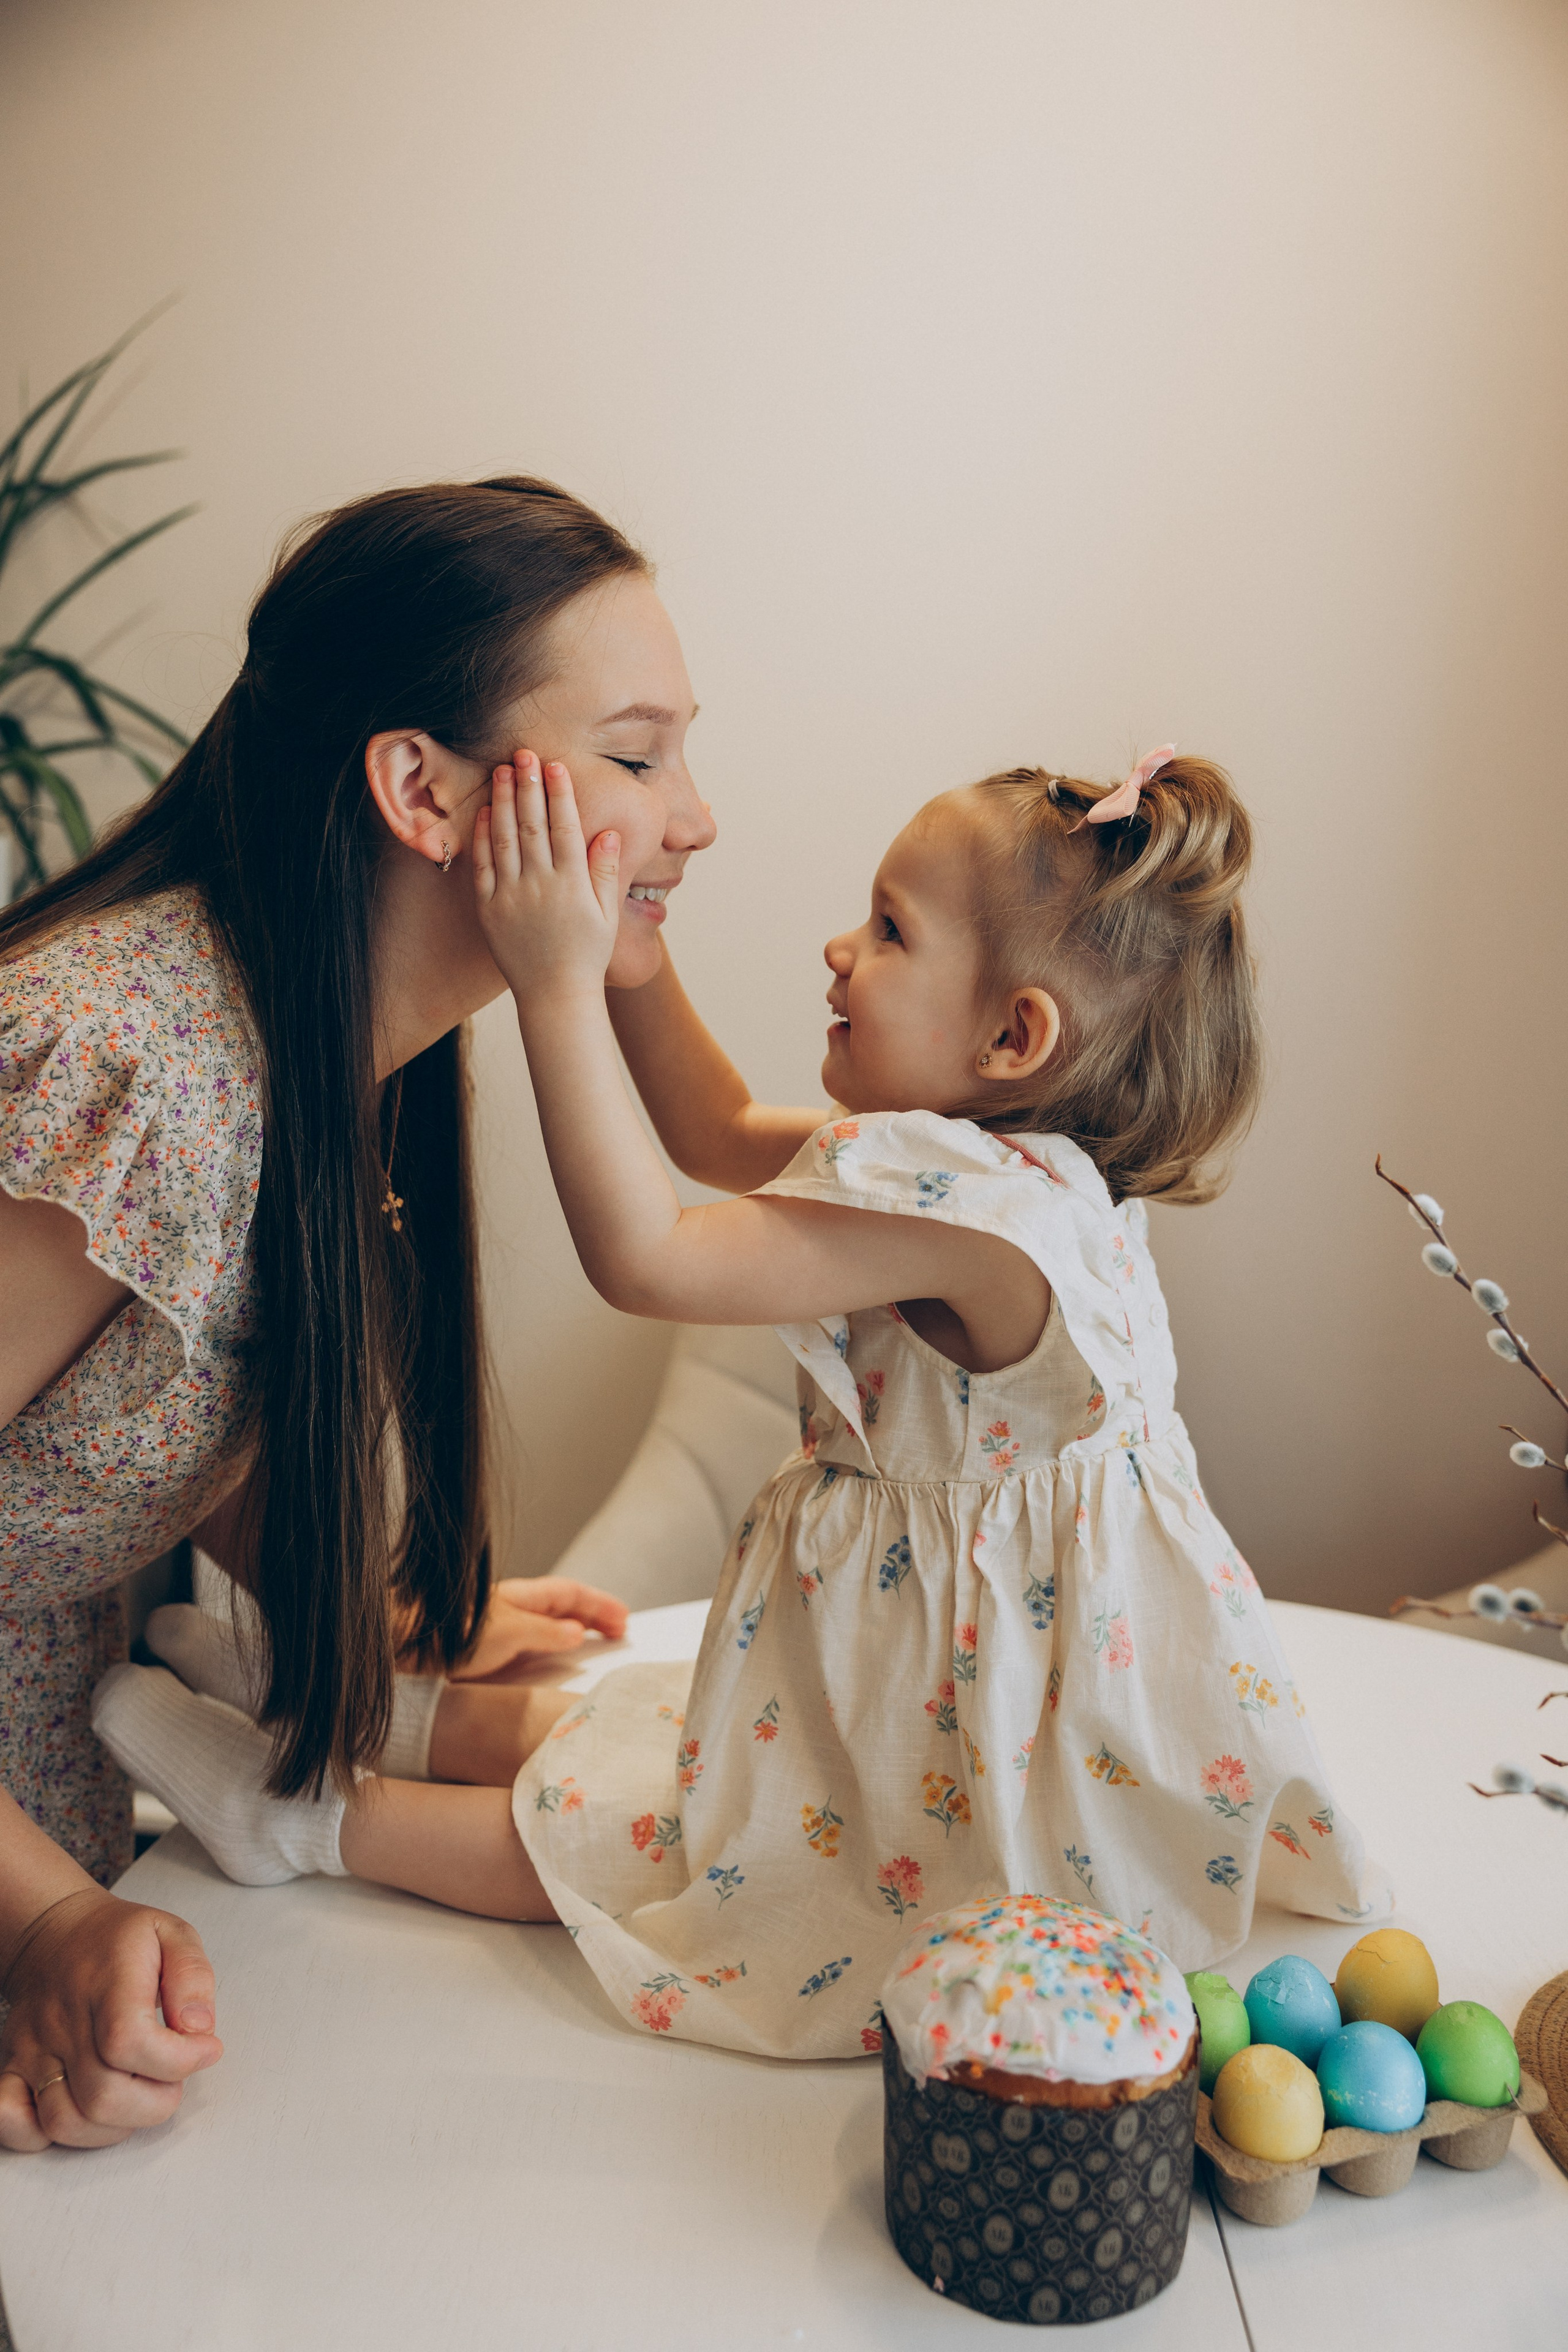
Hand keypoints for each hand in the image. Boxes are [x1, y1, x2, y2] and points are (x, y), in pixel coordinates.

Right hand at [0, 1887, 222, 2150]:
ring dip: (114, 2126)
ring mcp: (34, 2050)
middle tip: (172, 2076)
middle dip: (156, 2101)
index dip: (178, 2060)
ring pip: (64, 2122)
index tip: (205, 2049)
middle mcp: (64, 2022)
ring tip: (138, 2092)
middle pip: (103, 2097)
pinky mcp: (15, 2069)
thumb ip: (192, 1977)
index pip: (129, 2042)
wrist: (55, 1934)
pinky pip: (14, 2123)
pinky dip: (46, 2135)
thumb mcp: (172, 1934)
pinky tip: (85, 2112)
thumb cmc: (116, 1940)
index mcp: (106, 1984)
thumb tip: (199, 2028)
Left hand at [445, 1576, 630, 1684]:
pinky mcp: (490, 1649)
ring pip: (548, 1624)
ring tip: (594, 1642)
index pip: (571, 1594)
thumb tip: (577, 1631)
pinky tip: (553, 1661)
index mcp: (524, 1597)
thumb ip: (546, 1633)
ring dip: (574, 1630)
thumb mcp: (512, 1633)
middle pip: (563, 1606)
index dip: (599, 1605)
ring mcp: (503, 1627)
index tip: (623, 1619)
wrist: (411, 1645)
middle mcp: (515, 1608)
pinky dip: (552, 1646)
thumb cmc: (458, 1634)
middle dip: (592, 1616)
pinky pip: (533, 1643)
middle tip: (618, 1632)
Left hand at [473, 754, 621, 1001]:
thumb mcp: (606, 914)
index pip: (564, 828)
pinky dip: (483, 836)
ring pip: (505, 839)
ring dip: (504, 801)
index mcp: (572, 885)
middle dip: (528, 785)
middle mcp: (540, 886)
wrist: (555, 996)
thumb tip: (608, 833)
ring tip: (502, 770)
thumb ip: (605, 871)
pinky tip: (487, 811)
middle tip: (523, 752)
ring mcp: (511, 897)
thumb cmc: (586, 955)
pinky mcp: (489, 910)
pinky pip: (483, 866)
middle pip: (532, 825)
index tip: (554, 765)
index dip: (559, 794)